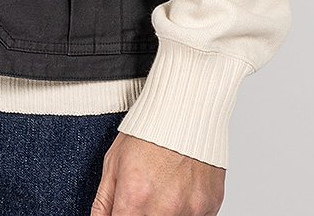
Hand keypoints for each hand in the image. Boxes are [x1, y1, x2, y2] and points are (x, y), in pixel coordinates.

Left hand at [90, 132, 225, 215]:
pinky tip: (179, 187)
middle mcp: (164, 207)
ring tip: (162, 188)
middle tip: (143, 195)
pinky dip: (185, 208)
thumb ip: (104, 201)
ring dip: (165, 211)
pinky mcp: (210, 206)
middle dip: (141, 213)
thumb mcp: (113, 161)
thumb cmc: (148, 130)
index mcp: (135, 196)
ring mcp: (190, 209)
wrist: (186, 109)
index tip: (123, 209)